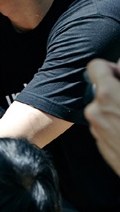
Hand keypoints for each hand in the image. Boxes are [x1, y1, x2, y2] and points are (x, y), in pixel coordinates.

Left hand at [85, 58, 119, 175]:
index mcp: (106, 95)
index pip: (95, 67)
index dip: (108, 67)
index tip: (119, 74)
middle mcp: (95, 112)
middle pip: (100, 90)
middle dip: (114, 90)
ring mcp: (96, 130)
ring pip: (103, 109)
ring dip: (116, 108)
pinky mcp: (101, 145)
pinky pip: (106, 126)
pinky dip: (116, 124)